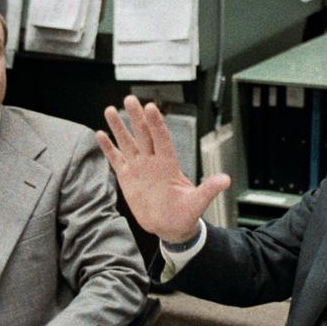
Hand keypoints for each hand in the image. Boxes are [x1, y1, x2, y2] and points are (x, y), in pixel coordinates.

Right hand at [95, 95, 229, 243]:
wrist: (170, 227)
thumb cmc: (185, 214)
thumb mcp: (197, 202)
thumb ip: (209, 190)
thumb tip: (226, 180)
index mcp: (168, 165)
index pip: (162, 139)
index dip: (157, 124)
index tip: (151, 108)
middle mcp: (152, 162)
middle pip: (143, 134)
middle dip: (136, 117)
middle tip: (130, 98)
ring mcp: (139, 168)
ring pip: (127, 143)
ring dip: (119, 127)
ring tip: (110, 109)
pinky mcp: (127, 177)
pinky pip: (116, 159)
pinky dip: (108, 148)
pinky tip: (100, 134)